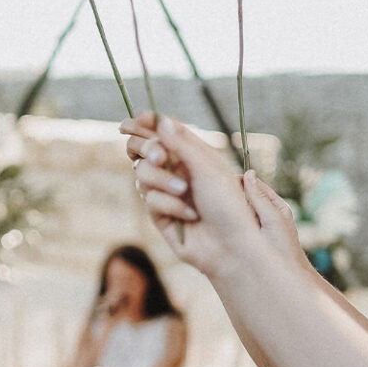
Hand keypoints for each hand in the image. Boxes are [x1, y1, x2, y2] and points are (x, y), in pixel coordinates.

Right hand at [120, 114, 248, 275]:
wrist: (232, 246)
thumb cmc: (230, 205)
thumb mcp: (207, 168)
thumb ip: (180, 144)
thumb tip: (160, 120)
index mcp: (193, 155)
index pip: (164, 132)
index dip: (147, 124)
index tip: (135, 121)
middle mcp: (178, 171)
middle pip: (145, 151)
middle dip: (149, 151)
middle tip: (161, 157)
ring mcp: (168, 192)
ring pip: (143, 174)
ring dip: (163, 182)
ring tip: (185, 193)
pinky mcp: (160, 215)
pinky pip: (150, 200)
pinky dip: (170, 206)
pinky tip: (190, 217)